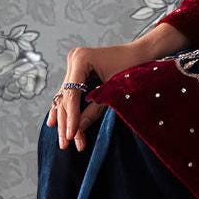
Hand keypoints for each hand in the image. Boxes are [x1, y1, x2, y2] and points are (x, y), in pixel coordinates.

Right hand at [49, 22, 189, 151]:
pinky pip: (71, 93)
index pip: (72, 93)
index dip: (71, 117)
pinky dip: (68, 109)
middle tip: (66, 145)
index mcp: (81, 59)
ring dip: (66, 119)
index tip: (71, 136)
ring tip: (64, 141)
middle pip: (65, 97)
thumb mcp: (114, 91)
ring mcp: (75, 65)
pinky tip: (55, 124)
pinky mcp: (79, 71)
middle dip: (66, 122)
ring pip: (66, 97)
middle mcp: (74, 59)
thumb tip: (76, 132)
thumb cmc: (133, 67)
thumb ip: (94, 111)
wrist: (143, 53)